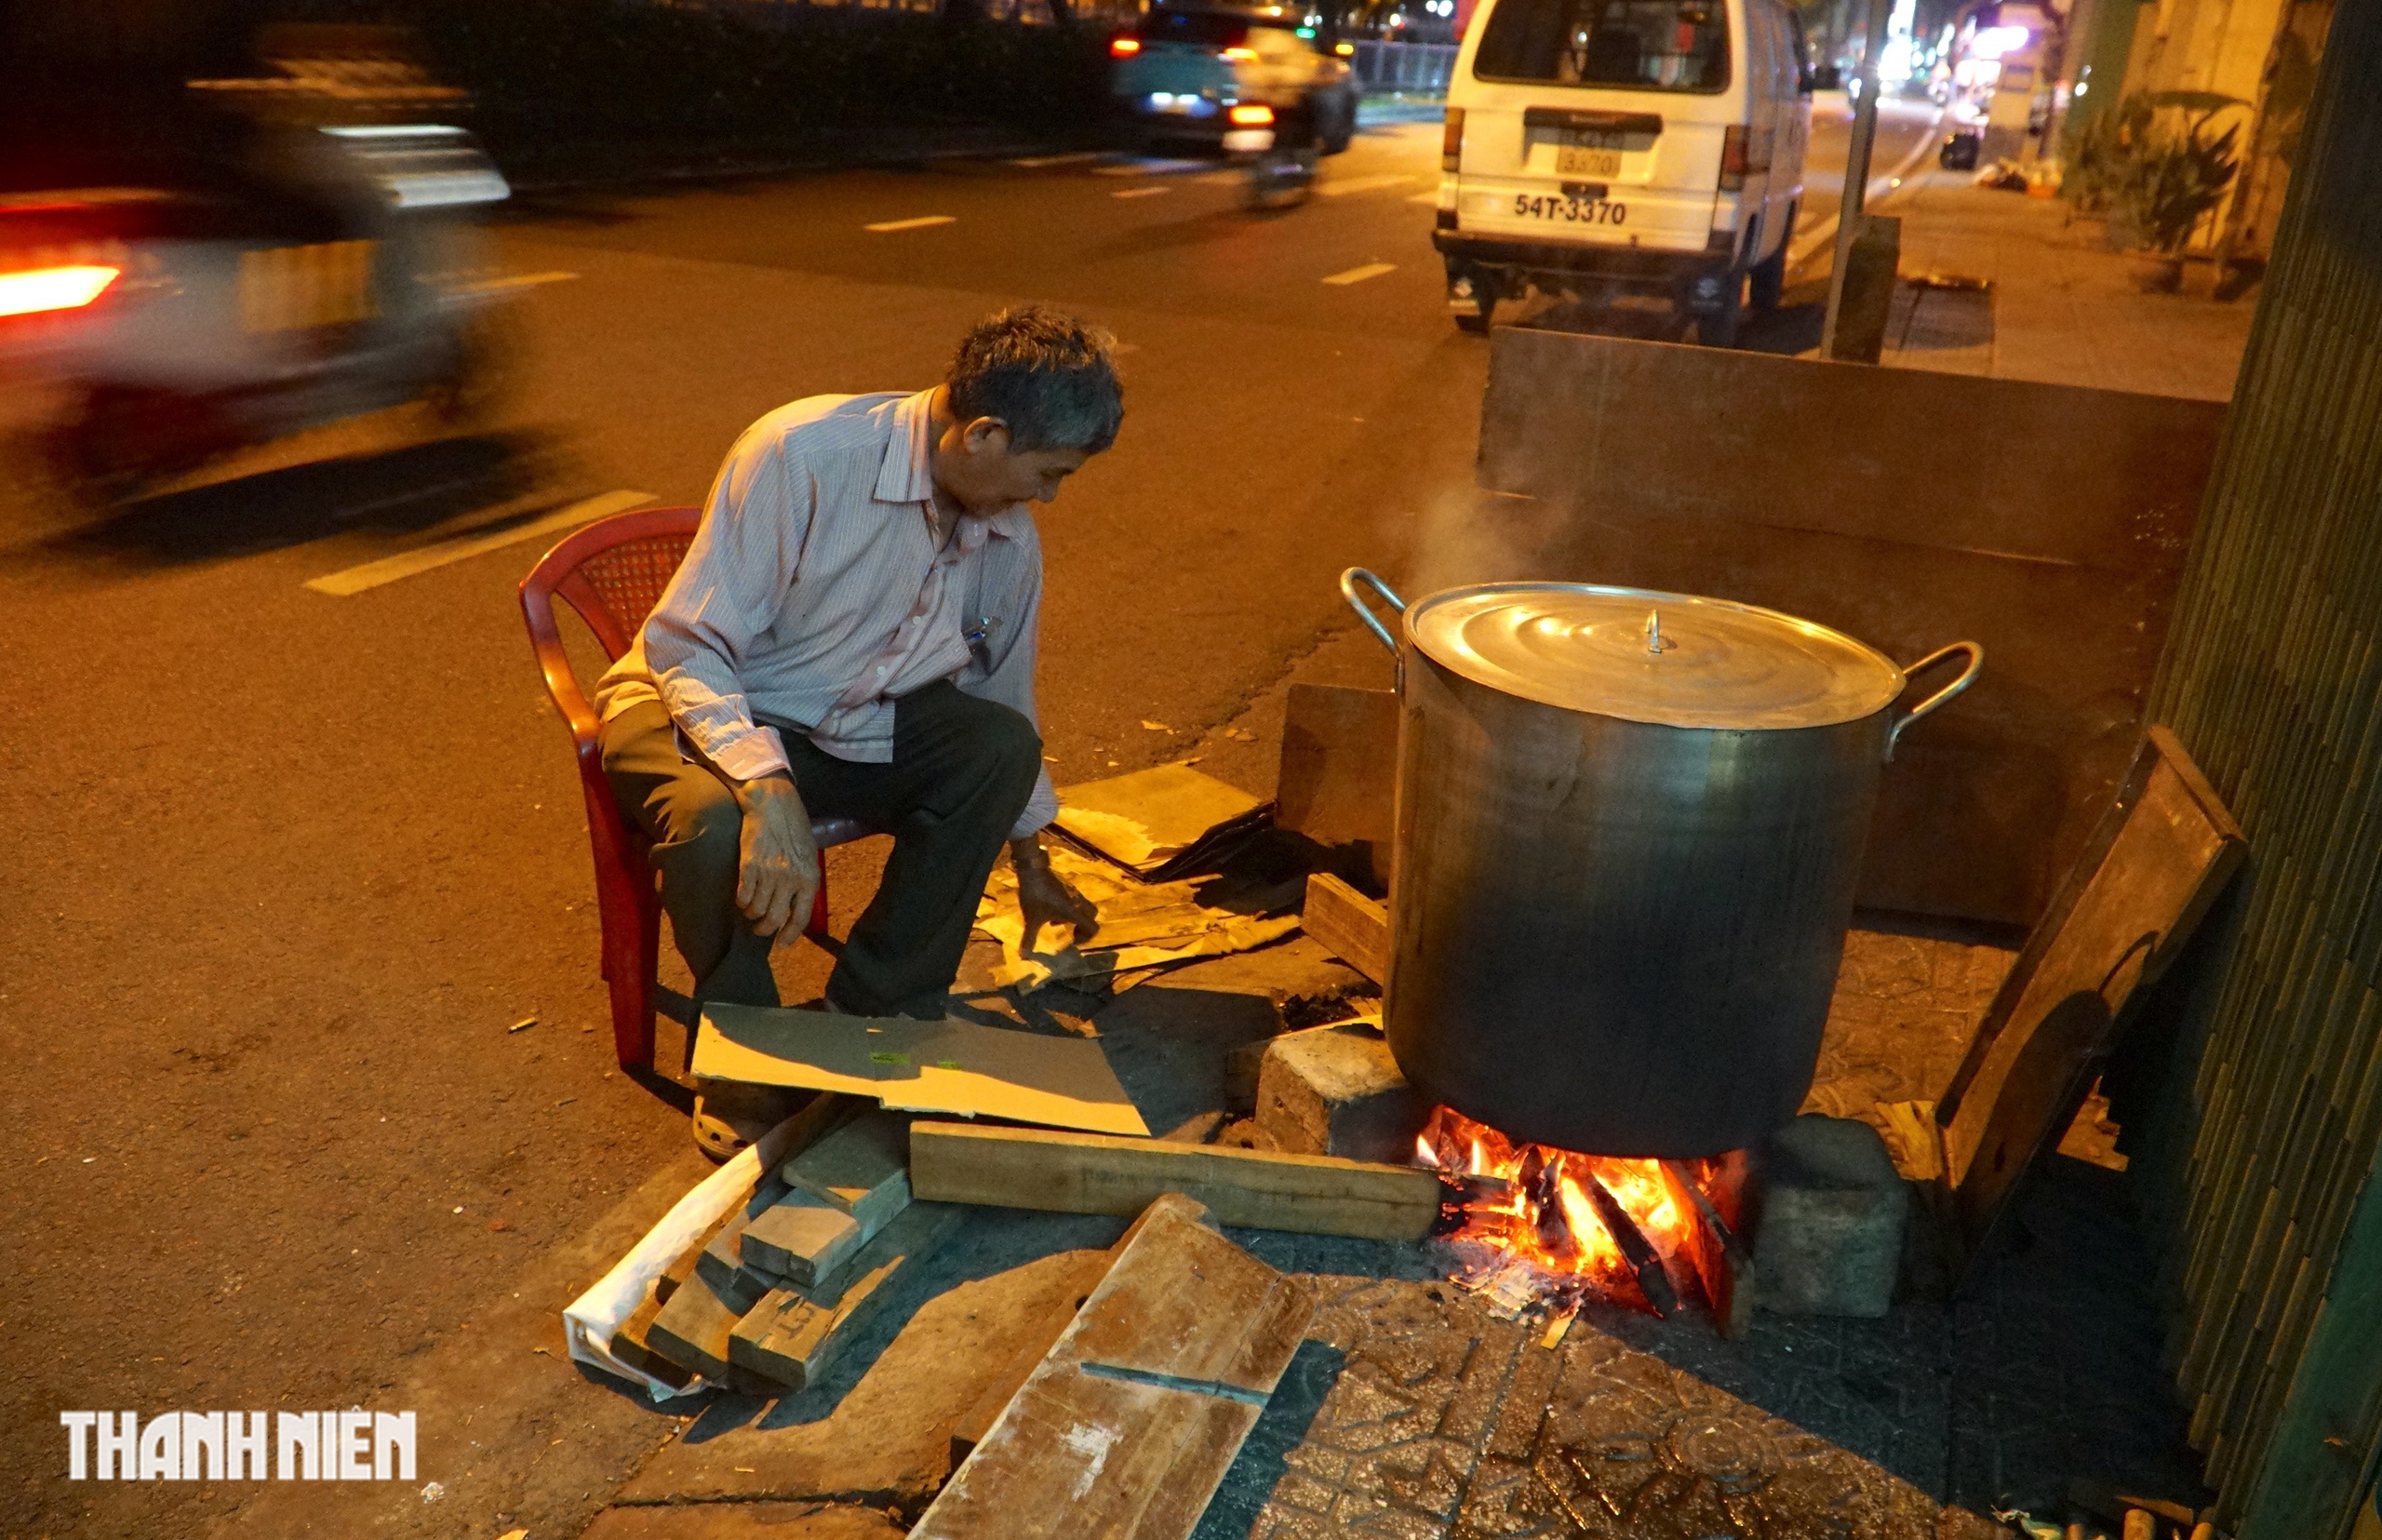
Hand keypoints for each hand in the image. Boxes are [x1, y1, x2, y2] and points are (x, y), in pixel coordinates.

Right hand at [733, 775, 821, 943]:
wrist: (774, 805)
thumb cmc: (794, 829)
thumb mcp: (810, 856)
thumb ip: (804, 881)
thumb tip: (796, 907)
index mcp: (809, 879)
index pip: (799, 918)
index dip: (789, 936)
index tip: (781, 944)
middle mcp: (790, 880)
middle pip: (773, 919)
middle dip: (764, 929)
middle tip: (759, 929)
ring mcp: (769, 874)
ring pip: (755, 910)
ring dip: (751, 914)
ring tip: (751, 910)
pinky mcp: (749, 867)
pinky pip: (743, 896)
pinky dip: (741, 902)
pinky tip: (743, 898)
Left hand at [1011, 836, 1097, 951]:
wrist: (1033, 870)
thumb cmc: (1035, 896)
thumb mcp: (1031, 919)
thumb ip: (1029, 938)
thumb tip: (1023, 956)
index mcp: (1074, 912)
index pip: (1093, 927)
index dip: (1086, 937)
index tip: (1073, 941)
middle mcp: (1078, 902)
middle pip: (1092, 916)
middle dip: (1083, 926)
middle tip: (1070, 932)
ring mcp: (1074, 892)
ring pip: (1083, 907)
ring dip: (1073, 917)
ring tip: (1054, 921)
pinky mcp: (1067, 886)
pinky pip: (1075, 900)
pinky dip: (1067, 908)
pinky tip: (1049, 909)